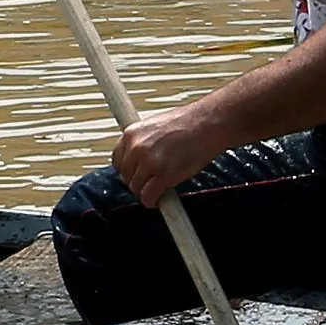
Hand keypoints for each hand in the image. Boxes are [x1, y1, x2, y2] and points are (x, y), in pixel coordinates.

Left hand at [109, 102, 227, 207]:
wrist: (208, 123)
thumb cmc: (187, 123)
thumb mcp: (154, 126)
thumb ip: (142, 142)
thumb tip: (137, 162)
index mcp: (132, 134)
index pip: (117, 160)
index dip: (128, 169)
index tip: (136, 173)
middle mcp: (136, 148)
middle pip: (125, 176)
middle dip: (138, 181)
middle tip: (150, 182)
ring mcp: (149, 162)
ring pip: (136, 188)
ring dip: (145, 192)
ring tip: (157, 190)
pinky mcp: (164, 175)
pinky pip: (148, 196)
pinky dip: (152, 201)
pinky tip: (159, 199)